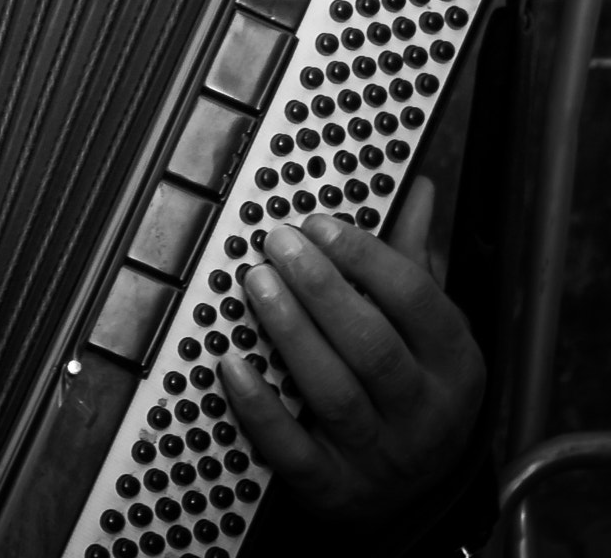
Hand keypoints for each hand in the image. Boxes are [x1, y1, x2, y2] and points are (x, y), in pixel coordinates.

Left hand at [217, 178, 482, 519]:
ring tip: (255, 282)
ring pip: (335, 392)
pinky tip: (231, 364)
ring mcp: (381, 455)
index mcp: (453, 363)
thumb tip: (418, 188)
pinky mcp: (335, 489)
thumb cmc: (414, 388)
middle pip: (372, 345)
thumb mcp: (429, 331)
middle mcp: (425, 413)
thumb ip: (415, 261)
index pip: (416, 300)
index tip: (317, 221)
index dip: (365, 256)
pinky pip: (295, 450)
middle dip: (320, 288)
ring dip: (291, 333)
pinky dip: (261, 409)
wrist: (415, 496)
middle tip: (276, 242)